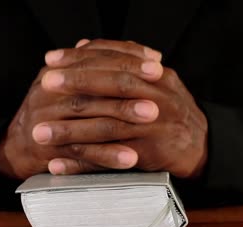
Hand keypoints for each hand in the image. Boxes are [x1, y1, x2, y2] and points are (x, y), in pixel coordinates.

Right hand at [0, 40, 163, 178]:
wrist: (19, 144)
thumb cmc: (53, 112)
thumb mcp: (71, 82)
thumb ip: (100, 67)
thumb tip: (139, 50)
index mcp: (56, 72)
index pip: (95, 60)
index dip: (127, 61)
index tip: (156, 64)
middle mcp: (48, 93)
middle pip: (93, 86)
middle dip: (129, 87)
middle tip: (158, 88)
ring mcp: (47, 122)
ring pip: (89, 118)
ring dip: (122, 117)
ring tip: (150, 118)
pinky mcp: (49, 151)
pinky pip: (83, 153)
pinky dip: (107, 155)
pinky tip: (130, 158)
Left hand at [45, 39, 207, 177]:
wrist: (202, 146)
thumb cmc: (172, 111)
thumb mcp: (155, 81)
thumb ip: (122, 63)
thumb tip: (84, 45)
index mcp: (156, 77)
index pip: (115, 61)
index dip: (81, 60)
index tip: (52, 61)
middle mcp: (157, 98)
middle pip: (112, 87)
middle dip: (75, 85)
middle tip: (44, 85)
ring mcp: (154, 128)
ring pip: (106, 127)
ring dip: (70, 131)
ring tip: (41, 133)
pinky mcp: (149, 156)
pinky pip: (111, 161)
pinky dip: (83, 164)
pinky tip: (59, 165)